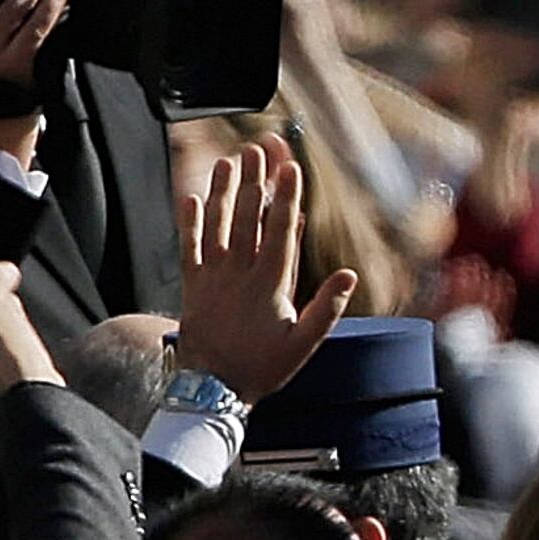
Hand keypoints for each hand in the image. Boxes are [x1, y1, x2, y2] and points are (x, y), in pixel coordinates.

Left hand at [176, 142, 357, 404]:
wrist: (210, 390)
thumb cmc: (262, 367)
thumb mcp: (304, 344)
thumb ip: (327, 308)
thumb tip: (349, 275)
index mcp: (270, 284)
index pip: (280, 230)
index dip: (286, 196)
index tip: (290, 167)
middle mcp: (239, 274)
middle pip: (248, 218)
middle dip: (255, 181)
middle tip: (257, 149)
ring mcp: (213, 277)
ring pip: (217, 226)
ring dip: (223, 192)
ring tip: (227, 162)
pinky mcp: (193, 285)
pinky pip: (189, 247)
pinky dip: (189, 222)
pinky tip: (190, 198)